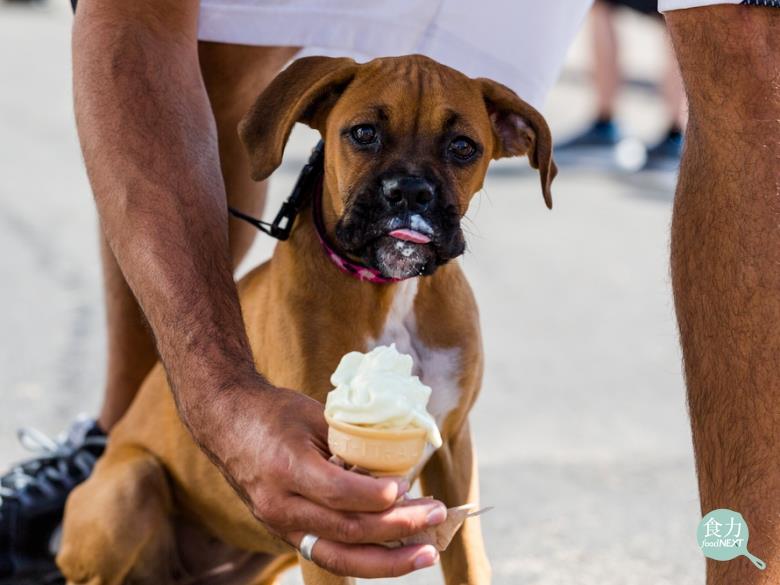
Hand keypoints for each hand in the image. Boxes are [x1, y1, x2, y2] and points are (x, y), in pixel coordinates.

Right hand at [185, 377, 445, 577]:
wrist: (227, 423)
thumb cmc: (275, 413)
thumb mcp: (314, 417)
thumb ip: (349, 446)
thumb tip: (393, 471)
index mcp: (286, 467)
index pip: (337, 493)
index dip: (376, 496)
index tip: (407, 487)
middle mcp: (281, 504)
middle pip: (345, 531)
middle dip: (397, 529)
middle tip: (437, 516)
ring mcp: (280, 524)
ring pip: (339, 557)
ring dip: (388, 561)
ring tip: (427, 552)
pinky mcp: (285, 533)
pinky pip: (328, 554)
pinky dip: (365, 558)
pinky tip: (396, 554)